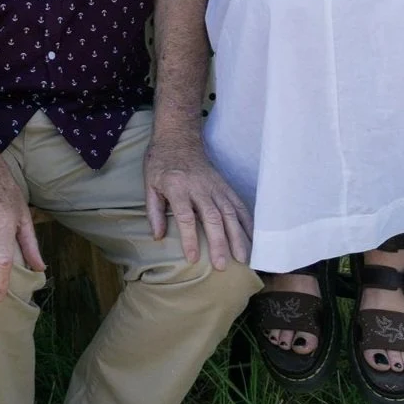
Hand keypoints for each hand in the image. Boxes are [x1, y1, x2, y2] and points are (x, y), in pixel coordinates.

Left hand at [144, 129, 251, 268]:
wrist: (178, 137)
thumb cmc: (161, 163)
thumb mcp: (149, 184)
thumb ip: (153, 211)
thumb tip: (158, 237)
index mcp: (177, 186)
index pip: (185, 216)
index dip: (189, 239)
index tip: (193, 259)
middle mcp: (199, 187)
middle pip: (212, 217)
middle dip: (218, 242)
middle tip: (222, 265)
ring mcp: (215, 186)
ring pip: (230, 212)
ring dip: (237, 236)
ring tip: (243, 258)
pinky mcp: (225, 185)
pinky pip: (239, 204)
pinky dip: (247, 222)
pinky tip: (253, 239)